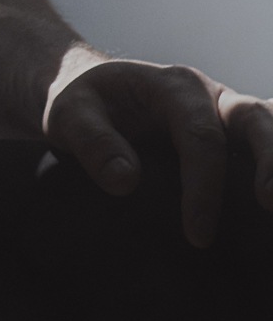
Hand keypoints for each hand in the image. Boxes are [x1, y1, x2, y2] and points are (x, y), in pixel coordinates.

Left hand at [44, 48, 272, 246]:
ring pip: (267, 124)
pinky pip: (263, 141)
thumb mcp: (68, 115)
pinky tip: (268, 197)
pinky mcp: (231, 138)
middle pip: (253, 118)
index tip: (197, 235)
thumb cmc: (81, 105)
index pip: (200, 135)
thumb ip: (91, 141)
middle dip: (269, 159)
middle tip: (267, 204)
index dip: (204, 187)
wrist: (87, 94)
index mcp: (171, 85)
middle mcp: (207, 95)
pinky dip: (272, 160)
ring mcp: (225, 114)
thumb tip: (125, 180)